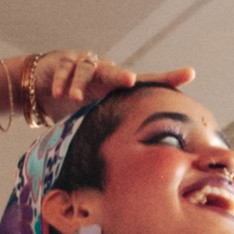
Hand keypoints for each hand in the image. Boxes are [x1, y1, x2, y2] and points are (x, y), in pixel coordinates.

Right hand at [14, 53, 194, 123]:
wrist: (42, 88)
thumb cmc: (75, 108)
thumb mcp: (94, 123)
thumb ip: (112, 138)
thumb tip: (136, 173)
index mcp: (118, 88)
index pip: (147, 82)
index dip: (168, 78)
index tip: (190, 74)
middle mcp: (105, 73)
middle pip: (116, 71)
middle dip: (121, 76)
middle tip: (129, 81)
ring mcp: (84, 64)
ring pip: (87, 69)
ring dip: (80, 84)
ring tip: (75, 98)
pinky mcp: (63, 60)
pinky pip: (64, 68)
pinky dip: (62, 81)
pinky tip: (59, 93)